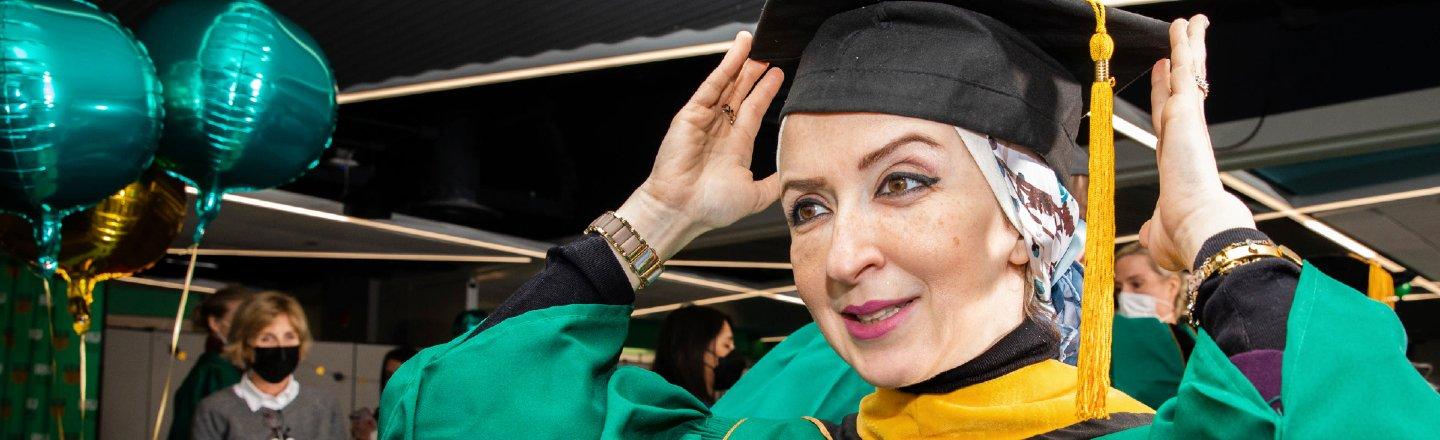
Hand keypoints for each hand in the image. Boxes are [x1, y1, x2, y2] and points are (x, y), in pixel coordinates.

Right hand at [617, 31, 784, 259]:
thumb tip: (791, 175)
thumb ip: (774, 183)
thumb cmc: (711, 207)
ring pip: (727, 84)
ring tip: (755, 43)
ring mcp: (705, 120)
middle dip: (754, 73)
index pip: (754, 111)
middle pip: (740, 93)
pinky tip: (738, 51)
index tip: (778, 75)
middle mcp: (720, 130)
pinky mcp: (691, 114)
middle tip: (770, 54)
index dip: (765, 92)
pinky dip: (725, 67)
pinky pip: (712, 85)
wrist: (681, 210)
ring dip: (741, 63)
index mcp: (736, 147)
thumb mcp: (755, 196)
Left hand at [1140, 16, 1255, 270]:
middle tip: (1185, 35)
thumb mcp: (1158, 232)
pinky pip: (1185, 73)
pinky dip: (1184, 48)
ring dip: (1187, 46)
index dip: (1166, 95)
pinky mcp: (1187, 115)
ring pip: (1188, 75)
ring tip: (1189, 21)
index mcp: (1177, 161)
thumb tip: (1148, 232)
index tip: (1165, 73)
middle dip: (1183, 62)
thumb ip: (1152, 227)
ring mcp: (1188, 125)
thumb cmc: (1184, 238)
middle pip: (1182, 90)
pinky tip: (1184, 27)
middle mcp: (1184, 138)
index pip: (1168, 119)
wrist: (1201, 231)